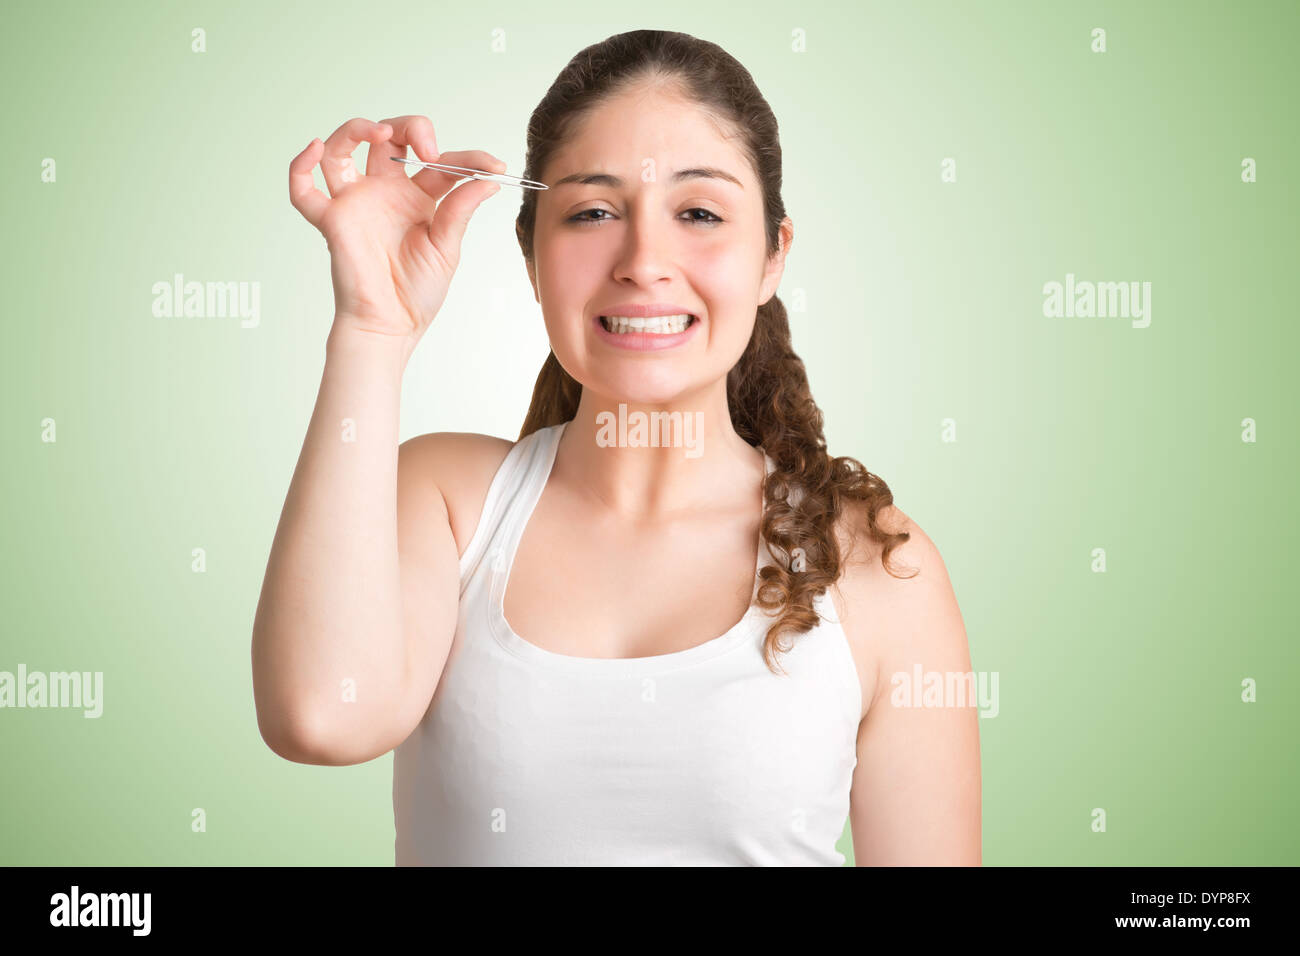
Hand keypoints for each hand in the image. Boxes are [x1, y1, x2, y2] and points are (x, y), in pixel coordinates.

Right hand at [289, 115, 505, 349]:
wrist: (392, 325)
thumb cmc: (418, 292)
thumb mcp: (447, 247)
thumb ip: (460, 210)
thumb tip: (488, 179)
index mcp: (418, 197)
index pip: (440, 163)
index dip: (468, 159)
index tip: (493, 166)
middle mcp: (385, 192)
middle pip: (388, 139)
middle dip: (409, 127)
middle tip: (428, 149)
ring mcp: (356, 202)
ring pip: (342, 149)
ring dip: (356, 129)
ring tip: (378, 131)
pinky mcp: (332, 220)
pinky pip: (304, 190)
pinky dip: (300, 166)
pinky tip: (314, 148)